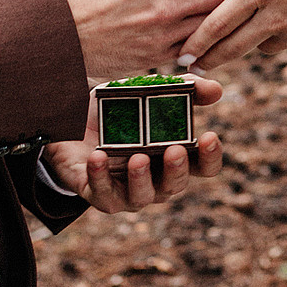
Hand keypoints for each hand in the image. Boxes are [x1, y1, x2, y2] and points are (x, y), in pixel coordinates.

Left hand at [43, 78, 224, 215]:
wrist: (69, 117)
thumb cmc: (117, 110)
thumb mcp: (148, 92)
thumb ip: (183, 89)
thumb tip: (217, 90)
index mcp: (171, 157)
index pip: (201, 167)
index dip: (210, 158)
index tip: (209, 136)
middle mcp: (154, 179)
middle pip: (174, 185)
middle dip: (176, 170)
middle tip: (174, 150)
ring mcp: (125, 190)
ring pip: (140, 197)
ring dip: (141, 179)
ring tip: (137, 158)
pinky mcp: (96, 193)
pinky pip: (101, 193)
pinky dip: (100, 177)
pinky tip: (98, 157)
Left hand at [180, 0, 286, 72]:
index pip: (217, 22)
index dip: (196, 42)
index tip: (179, 56)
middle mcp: (273, 18)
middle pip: (231, 46)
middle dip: (209, 58)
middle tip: (189, 66)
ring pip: (261, 45)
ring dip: (249, 43)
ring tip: (241, 38)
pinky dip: (284, 36)